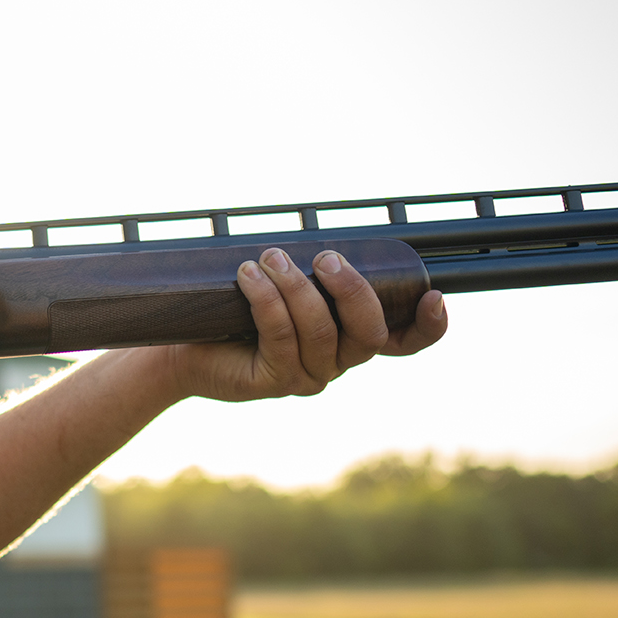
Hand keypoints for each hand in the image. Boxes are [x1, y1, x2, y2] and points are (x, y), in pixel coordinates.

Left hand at [169, 247, 446, 401]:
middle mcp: (337, 361)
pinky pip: (281, 338)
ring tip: (270, 257)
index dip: (428, 326)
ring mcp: (308, 376)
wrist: (185, 345)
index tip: (433, 295)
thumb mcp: (283, 282)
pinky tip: (249, 275)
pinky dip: (267, 300)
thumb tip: (321, 237)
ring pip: (321, 331)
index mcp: (350, 337)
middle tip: (326, 256)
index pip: (405, 341)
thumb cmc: (237, 308)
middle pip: (368, 333)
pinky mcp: (273, 381)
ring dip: (298, 287)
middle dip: (351, 289)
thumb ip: (312, 269)